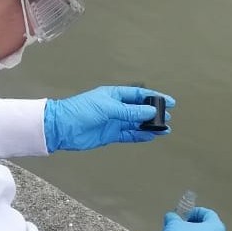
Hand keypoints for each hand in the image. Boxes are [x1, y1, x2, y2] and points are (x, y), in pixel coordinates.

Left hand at [44, 86, 173, 151]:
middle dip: (154, 112)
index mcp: (114, 95)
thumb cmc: (81, 111)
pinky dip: (140, 135)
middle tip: (168, 117)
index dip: (154, 97)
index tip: (169, 101)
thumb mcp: (108, 108)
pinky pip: (129, 135)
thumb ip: (130, 111)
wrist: (62, 128)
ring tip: (164, 129)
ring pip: (136, 123)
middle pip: (139, 109)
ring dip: (149, 126)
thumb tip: (151, 111)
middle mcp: (116, 107)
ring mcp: (114, 121)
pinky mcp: (110, 135)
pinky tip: (151, 136)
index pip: (139, 94)